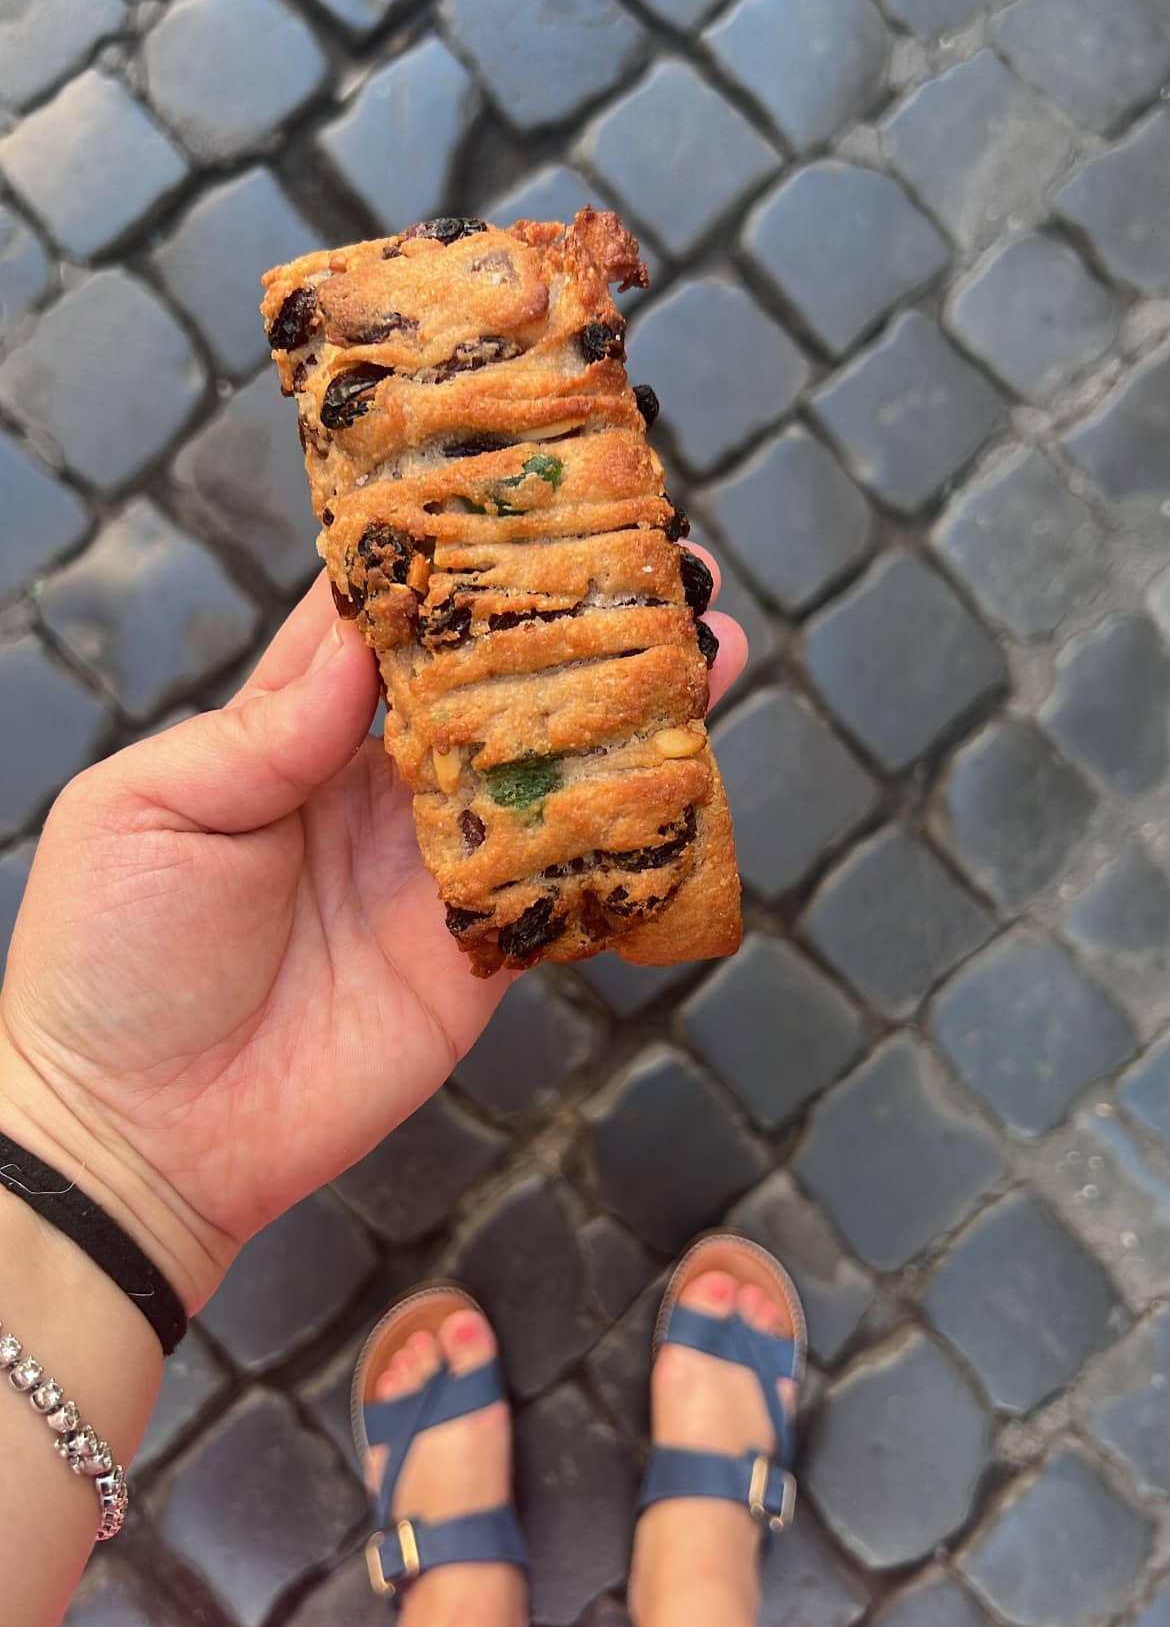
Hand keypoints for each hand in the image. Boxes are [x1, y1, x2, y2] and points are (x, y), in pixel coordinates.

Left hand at [0, 567, 746, 1312]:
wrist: (137, 1135)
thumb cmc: (106, 961)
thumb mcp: (147, 811)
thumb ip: (262, 727)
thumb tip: (365, 647)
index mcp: (290, 733)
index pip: (384, 624)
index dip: (446, 557)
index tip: (516, 490)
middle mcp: (375, 789)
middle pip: (493, 687)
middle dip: (569, 622)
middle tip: (655, 557)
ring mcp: (434, 872)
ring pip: (548, 774)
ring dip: (625, 711)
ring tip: (707, 639)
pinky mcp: (478, 958)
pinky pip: (566, 888)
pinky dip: (629, 840)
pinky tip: (692, 778)